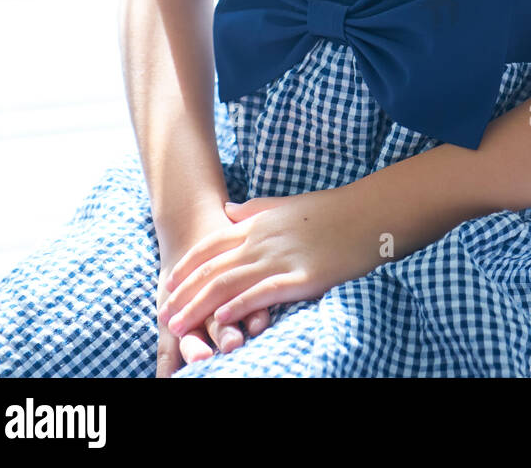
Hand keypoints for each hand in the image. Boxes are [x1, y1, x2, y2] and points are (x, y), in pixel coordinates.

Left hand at [157, 184, 384, 340]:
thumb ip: (255, 209)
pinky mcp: (302, 278)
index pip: (211, 245)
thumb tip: (229, 210)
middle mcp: (263, 240)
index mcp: (258, 223)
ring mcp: (281, 258)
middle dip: (184, 294)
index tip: (168, 285)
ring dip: (200, 306)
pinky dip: (238, 307)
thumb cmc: (329, 211)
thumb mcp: (286, 204)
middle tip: (163, 315)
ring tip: (180, 326)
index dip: (186, 267)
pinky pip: (262, 293)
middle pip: (212, 269)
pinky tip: (222, 320)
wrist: (367, 213)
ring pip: (229, 283)